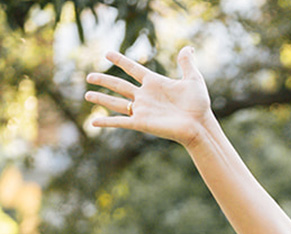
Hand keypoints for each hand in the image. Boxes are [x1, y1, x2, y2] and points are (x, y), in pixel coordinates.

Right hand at [85, 47, 212, 148]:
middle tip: (89, 76)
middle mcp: (145, 96)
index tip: (107, 53)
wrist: (200, 125)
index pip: (133, 69)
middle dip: (104, 80)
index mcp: (155, 83)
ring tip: (87, 95)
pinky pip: (120, 122)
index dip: (120, 61)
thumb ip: (187, 63)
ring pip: (116, 102)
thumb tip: (188, 48)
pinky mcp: (141, 123)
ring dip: (101, 98)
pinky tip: (93, 122)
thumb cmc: (199, 105)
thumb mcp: (193, 80)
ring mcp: (142, 110)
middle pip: (119, 85)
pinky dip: (106, 122)